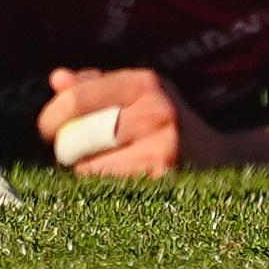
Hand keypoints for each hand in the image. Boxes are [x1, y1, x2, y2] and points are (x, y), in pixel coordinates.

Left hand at [40, 66, 261, 176]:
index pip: (80, 97)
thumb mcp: (139, 94)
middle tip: (66, 153)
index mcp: (146, 82)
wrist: (223, 160)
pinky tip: (116, 182)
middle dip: (65, 147)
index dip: (52, 116)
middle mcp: (157, 111)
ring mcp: (163, 149)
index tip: (45, 130)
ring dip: (84, 170)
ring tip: (98, 166)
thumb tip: (56, 79)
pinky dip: (102, 188)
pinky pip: (110, 189)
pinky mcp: (164, 183)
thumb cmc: (167, 123)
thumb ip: (96, 85)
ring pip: (91, 167)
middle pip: (80, 134)